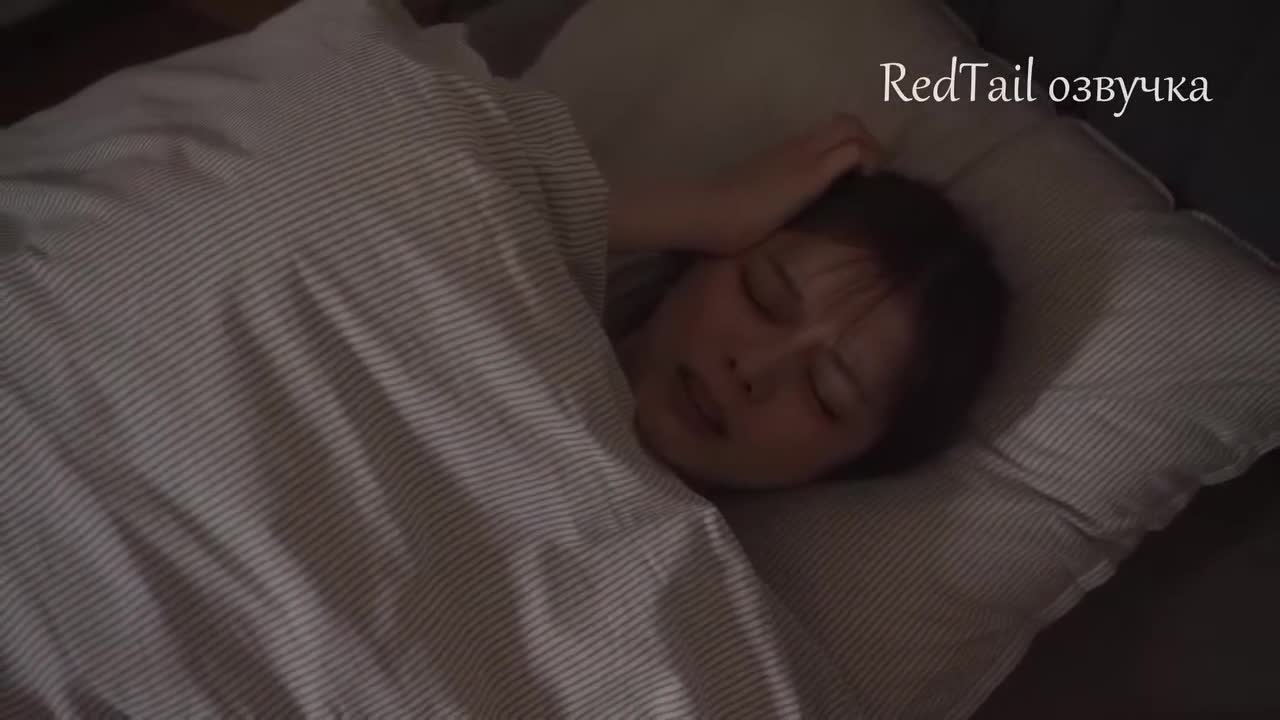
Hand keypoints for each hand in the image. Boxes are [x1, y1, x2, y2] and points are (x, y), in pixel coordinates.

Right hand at [606, 113, 883, 255]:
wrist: (705, 213)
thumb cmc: (718, 220)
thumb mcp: (751, 209)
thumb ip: (767, 209)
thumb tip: (765, 229)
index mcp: (782, 156)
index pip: (824, 134)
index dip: (846, 145)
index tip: (856, 173)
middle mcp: (796, 147)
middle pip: (846, 122)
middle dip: (867, 141)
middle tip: (870, 173)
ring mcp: (804, 155)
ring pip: (854, 127)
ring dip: (872, 150)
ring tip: (872, 178)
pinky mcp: (812, 171)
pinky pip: (854, 151)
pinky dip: (870, 161)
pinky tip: (869, 183)